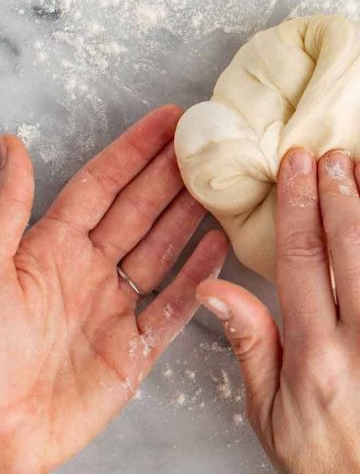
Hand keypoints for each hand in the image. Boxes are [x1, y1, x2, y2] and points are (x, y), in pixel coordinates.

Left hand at [0, 106, 226, 473]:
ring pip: (160, 250)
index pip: (100, 186)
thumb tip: (13, 143)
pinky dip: (197, 276)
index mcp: (48, 250)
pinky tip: (219, 245)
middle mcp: (85, 273)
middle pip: (138, 211)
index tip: (170, 119)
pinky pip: (172, 307)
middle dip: (172, 173)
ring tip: (224, 180)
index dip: (133, 151)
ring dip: (189, 214)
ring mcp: (111, 311)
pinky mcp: (131, 354)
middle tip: (211, 140)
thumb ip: (8, 210)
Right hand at [200, 149, 359, 473]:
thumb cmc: (323, 470)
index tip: (295, 163)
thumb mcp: (268, 416)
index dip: (297, 202)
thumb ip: (251, 344)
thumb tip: (215, 287)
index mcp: (315, 358)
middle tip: (331, 153)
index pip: (302, 257)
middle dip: (340, 188)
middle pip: (354, 242)